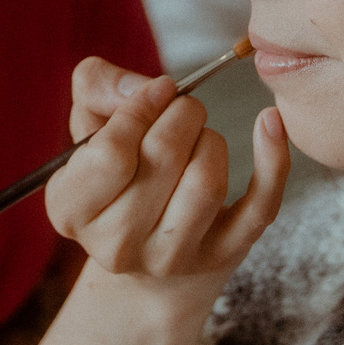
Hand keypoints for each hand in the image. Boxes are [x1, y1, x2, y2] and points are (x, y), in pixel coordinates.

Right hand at [44, 56, 287, 298]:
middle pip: (163, 158)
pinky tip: (269, 123)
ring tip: (199, 136)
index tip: (155, 92)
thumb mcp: (90, 127)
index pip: (110, 151)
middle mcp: (115, 244)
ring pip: (206, 182)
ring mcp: (171, 257)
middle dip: (181, 114)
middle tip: (182, 109)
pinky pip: (260, 205)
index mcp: (71, 210)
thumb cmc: (118, 175)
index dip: (138, 109)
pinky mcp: (222, 255)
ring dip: (210, 139)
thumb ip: (97, 87)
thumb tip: (145, 88)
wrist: (148, 257)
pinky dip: (271, 159)